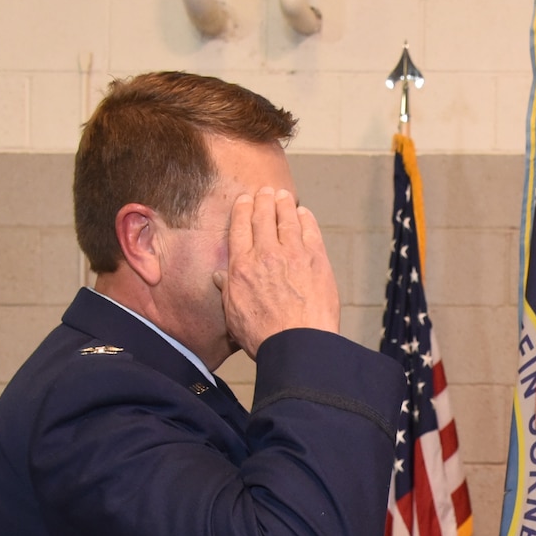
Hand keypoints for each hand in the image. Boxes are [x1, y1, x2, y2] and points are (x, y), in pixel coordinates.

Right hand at [215, 186, 340, 353]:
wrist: (298, 344)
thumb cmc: (264, 336)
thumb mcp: (233, 314)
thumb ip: (227, 290)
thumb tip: (219, 276)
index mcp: (241, 266)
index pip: (240, 227)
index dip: (243, 209)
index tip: (245, 200)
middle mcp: (265, 254)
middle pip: (263, 216)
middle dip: (263, 200)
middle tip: (265, 191)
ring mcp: (293, 254)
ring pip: (287, 218)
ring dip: (284, 203)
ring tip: (283, 195)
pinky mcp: (316, 259)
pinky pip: (310, 230)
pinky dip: (305, 218)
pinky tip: (303, 213)